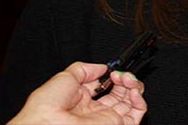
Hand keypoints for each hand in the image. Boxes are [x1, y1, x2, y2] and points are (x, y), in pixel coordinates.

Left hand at [8, 62, 146, 124]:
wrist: (49, 123)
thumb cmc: (48, 107)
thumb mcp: (65, 77)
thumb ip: (86, 69)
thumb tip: (103, 67)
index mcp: (83, 102)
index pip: (106, 88)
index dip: (113, 76)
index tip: (113, 69)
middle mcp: (96, 111)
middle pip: (121, 93)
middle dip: (125, 79)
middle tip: (119, 74)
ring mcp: (107, 119)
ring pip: (132, 101)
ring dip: (134, 85)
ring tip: (126, 79)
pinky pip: (137, 113)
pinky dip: (140, 100)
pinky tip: (132, 90)